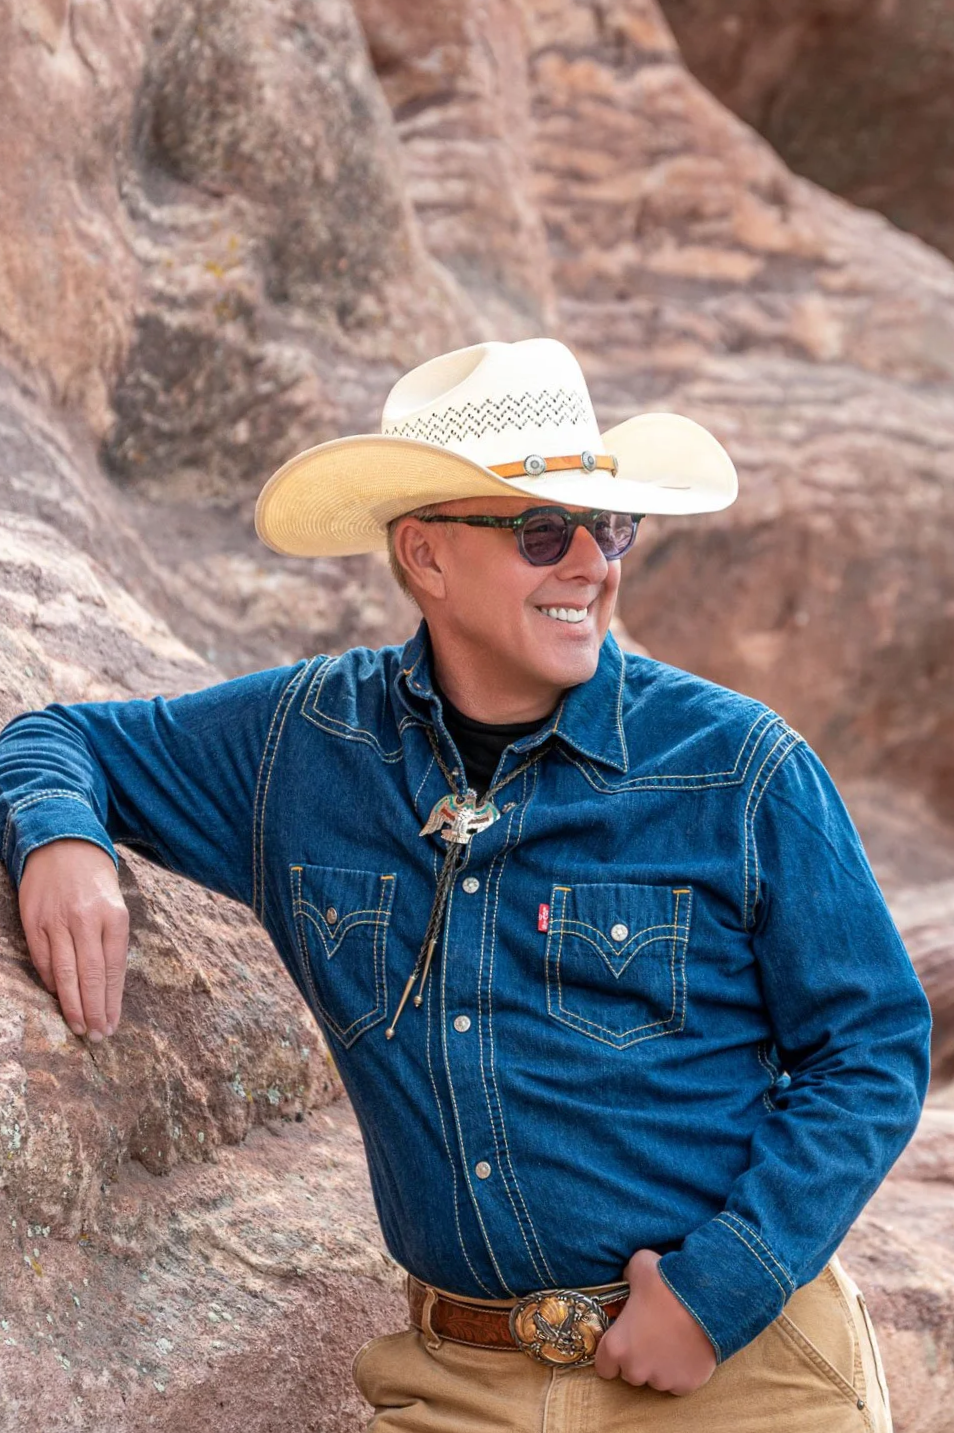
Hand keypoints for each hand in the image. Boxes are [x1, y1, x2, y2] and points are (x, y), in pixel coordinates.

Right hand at [18, 840, 128, 1041]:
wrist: (62, 844)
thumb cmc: (95, 879)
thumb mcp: (115, 903)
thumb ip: (112, 940)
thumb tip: (108, 984)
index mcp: (114, 915)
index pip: (114, 968)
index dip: (112, 1001)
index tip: (112, 1024)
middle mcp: (86, 920)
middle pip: (90, 976)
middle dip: (94, 1010)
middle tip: (98, 1035)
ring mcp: (57, 921)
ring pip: (65, 973)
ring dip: (72, 1005)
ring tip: (80, 1026)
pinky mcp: (34, 922)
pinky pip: (43, 960)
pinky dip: (51, 982)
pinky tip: (58, 997)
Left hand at [594, 1248, 716, 1394]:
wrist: (707, 1300)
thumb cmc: (668, 1284)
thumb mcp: (639, 1266)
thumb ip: (627, 1276)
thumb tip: (627, 1278)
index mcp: (617, 1346)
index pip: (604, 1365)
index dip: (613, 1352)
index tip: (624, 1341)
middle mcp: (636, 1370)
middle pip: (630, 1372)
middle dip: (638, 1358)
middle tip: (651, 1335)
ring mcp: (662, 1381)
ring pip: (656, 1379)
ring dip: (660, 1365)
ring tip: (672, 1340)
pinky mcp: (686, 1386)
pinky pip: (679, 1383)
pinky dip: (682, 1371)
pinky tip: (688, 1349)